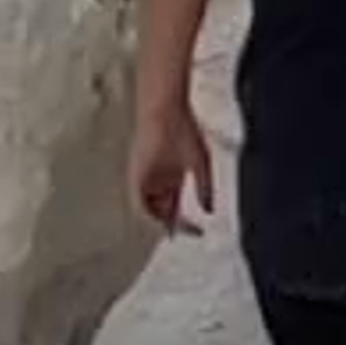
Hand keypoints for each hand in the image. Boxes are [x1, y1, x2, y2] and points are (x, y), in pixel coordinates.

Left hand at [132, 87, 213, 235]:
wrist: (165, 110)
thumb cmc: (184, 128)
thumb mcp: (200, 162)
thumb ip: (204, 187)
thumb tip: (209, 210)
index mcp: (171, 179)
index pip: (175, 209)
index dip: (186, 223)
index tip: (199, 231)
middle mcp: (156, 182)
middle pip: (161, 213)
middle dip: (172, 226)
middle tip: (184, 234)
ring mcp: (145, 179)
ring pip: (149, 211)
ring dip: (160, 223)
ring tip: (173, 230)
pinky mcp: (136, 175)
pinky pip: (139, 202)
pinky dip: (148, 215)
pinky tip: (159, 220)